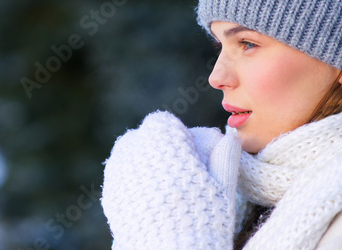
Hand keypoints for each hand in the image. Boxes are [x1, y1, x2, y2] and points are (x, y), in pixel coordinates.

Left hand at [102, 111, 240, 248]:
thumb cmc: (203, 219)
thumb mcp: (223, 187)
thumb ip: (225, 157)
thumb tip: (230, 137)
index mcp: (163, 140)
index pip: (163, 122)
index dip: (178, 135)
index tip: (190, 153)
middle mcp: (135, 150)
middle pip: (143, 137)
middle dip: (158, 147)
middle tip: (178, 170)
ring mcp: (118, 173)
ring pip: (128, 154)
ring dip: (144, 162)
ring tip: (164, 185)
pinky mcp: (110, 195)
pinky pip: (120, 177)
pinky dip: (134, 181)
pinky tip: (151, 199)